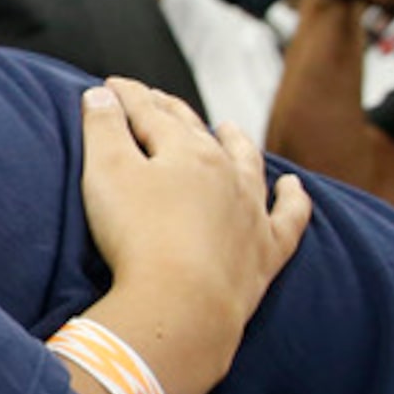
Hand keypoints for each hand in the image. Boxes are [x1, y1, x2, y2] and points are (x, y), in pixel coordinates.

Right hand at [78, 79, 311, 393]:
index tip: (110, 87)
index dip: (128, 97)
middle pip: (197, 133)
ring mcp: (251, 212)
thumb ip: (103, 129)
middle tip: (152, 100)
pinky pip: (288, 218)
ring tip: (229, 127)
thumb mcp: (106, 174)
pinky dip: (292, 200)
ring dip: (237, 142)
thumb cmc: (138, 238)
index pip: (152, 113)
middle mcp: (227, 173)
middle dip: (171, 112)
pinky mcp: (265, 252)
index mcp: (187, 151)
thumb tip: (101, 95)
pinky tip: (292, 188)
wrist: (183, 306)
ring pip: (248, 165)